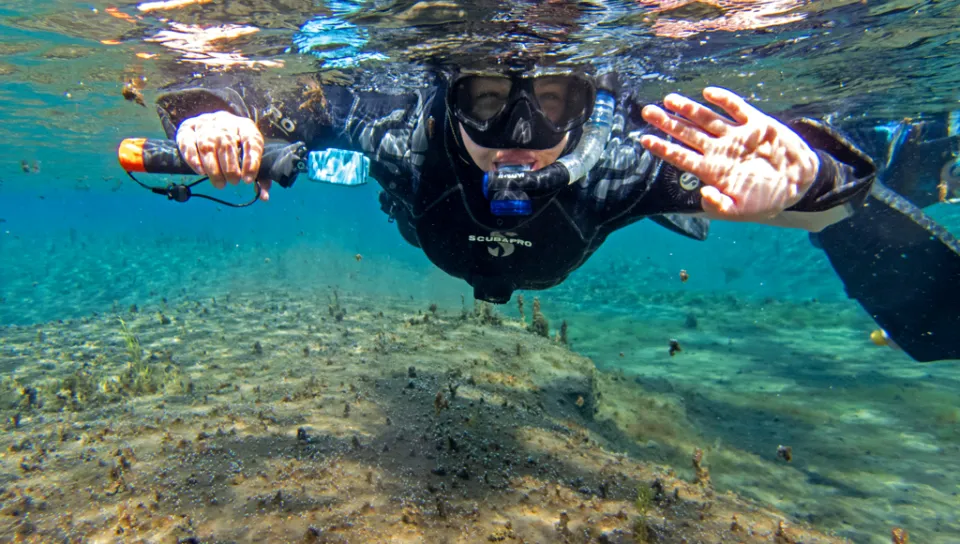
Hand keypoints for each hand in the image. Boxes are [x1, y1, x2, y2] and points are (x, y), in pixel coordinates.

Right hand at [175, 111, 268, 200]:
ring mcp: (204, 123)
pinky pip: (187, 142)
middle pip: (227, 143)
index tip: (249, 180)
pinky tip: (201, 171)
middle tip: (233, 182)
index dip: (251, 161)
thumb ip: (259, 175)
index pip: (251, 141)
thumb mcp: (251, 156)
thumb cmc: (238, 147)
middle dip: (230, 166)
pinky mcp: (187, 128)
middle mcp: (224, 121)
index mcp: (244, 126)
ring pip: (207, 144)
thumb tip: (264, 197)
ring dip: (213, 167)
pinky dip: (193, 158)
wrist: (215, 125)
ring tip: (220, 183)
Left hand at [640, 87, 819, 221]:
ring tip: (669, 99)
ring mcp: (736, 136)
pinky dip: (723, 100)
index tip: (644, 139)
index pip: (682, 157)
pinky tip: (708, 92)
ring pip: (707, 119)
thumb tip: (703, 195)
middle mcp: (719, 150)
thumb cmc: (764, 200)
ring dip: (689, 108)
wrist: (798, 184)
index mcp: (712, 170)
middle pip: (688, 134)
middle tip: (647, 111)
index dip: (663, 147)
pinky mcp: (756, 124)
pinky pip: (737, 109)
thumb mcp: (740, 210)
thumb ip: (719, 206)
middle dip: (667, 123)